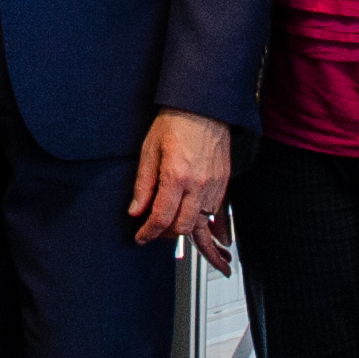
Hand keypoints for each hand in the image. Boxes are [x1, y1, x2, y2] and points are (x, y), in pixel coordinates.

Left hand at [128, 110, 233, 254]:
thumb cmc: (176, 121)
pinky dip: (214, 226)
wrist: (204, 104)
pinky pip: (218, 211)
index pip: (160, 217)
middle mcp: (198, 184)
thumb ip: (143, 185)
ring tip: (201, 253)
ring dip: (195, 236)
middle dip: (168, 236)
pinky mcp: (224, 181)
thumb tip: (135, 211)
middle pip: (184, 227)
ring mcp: (214, 184)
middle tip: (158, 237)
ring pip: (204, 223)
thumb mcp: (149, 150)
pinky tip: (218, 239)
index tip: (141, 238)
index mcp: (176, 176)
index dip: (148, 233)